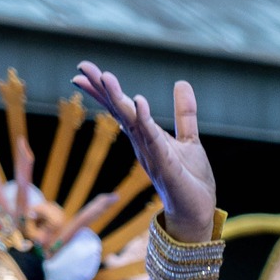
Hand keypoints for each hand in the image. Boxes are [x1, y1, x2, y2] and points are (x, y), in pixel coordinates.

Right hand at [72, 63, 216, 241]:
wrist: (197, 212)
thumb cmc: (190, 180)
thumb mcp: (189, 139)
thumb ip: (184, 113)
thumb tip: (181, 82)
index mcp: (146, 137)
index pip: (122, 108)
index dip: (104, 90)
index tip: (85, 71)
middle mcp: (143, 145)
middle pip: (120, 112)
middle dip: (102, 90)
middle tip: (82, 67)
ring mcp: (152, 155)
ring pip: (132, 123)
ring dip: (119, 100)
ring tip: (106, 77)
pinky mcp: (166, 166)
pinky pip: (154, 141)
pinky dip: (146, 121)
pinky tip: (140, 102)